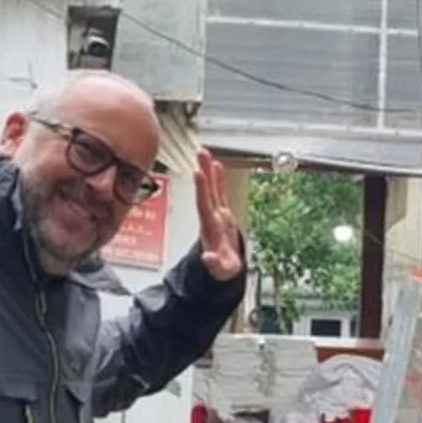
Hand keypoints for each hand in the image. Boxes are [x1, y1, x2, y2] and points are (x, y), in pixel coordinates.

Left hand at [194, 150, 244, 283]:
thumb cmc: (223, 270)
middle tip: (200, 153)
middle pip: (206, 191)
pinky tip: (216, 164)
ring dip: (208, 170)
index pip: (205, 205)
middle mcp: (211, 218)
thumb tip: (208, 258)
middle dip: (203, 172)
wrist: (223, 269)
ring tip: (205, 152)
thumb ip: (215, 263)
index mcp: (210, 229)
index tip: (198, 173)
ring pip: (212, 188)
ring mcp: (216, 214)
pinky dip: (218, 178)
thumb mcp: (221, 270)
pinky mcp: (223, 213)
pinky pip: (220, 192)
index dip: (202, 190)